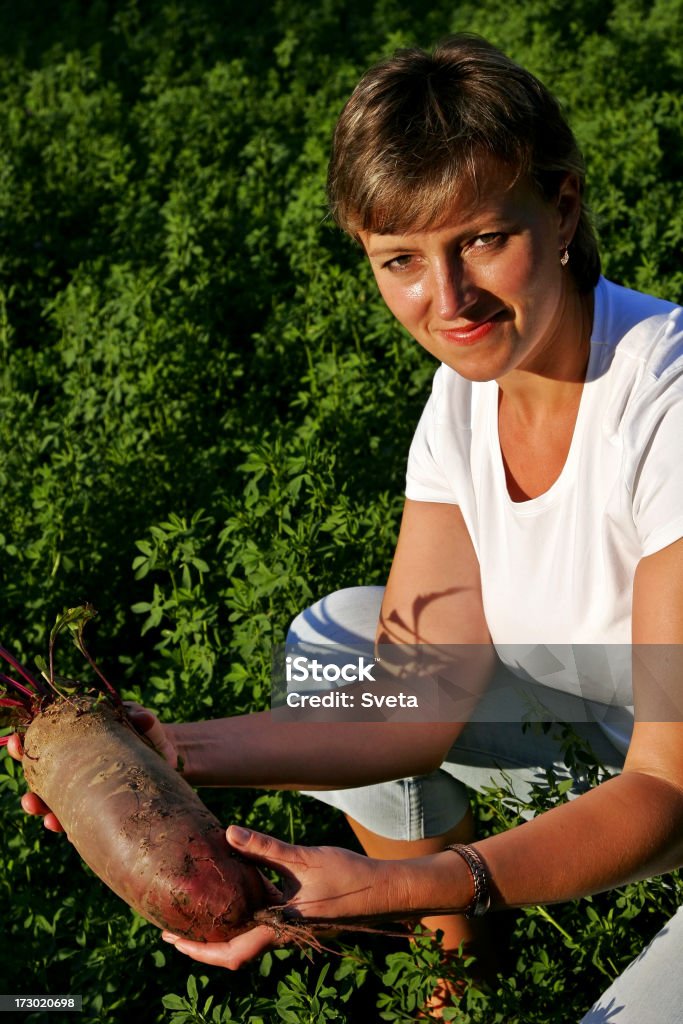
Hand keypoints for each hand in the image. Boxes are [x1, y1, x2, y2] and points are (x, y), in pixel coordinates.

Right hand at [8, 703, 177, 831]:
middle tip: (30, 798)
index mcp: (75, 745)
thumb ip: (141, 719)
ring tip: (49, 819)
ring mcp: (86, 794)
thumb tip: (142, 718)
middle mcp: (74, 772)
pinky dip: (74, 828)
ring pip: (58, 809)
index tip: (17, 742)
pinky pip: (82, 824)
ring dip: (50, 816)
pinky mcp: (101, 812)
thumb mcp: (143, 723)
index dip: (25, 746)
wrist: (167, 756)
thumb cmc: (146, 734)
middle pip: (44, 785)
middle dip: (32, 794)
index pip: (43, 746)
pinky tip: (72, 832)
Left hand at [162, 825, 392, 968]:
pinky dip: (244, 917)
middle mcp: (283, 934)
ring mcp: (293, 929)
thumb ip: (265, 848)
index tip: (172, 940)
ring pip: (249, 938)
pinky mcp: (302, 920)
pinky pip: (264, 925)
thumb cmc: (349, 877)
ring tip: (199, 910)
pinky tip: (238, 895)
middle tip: (174, 929)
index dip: (198, 949)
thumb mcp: (304, 858)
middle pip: (234, 951)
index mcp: (280, 927)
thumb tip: (228, 833)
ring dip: (223, 930)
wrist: (386, 892)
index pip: (231, 951)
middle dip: (203, 943)